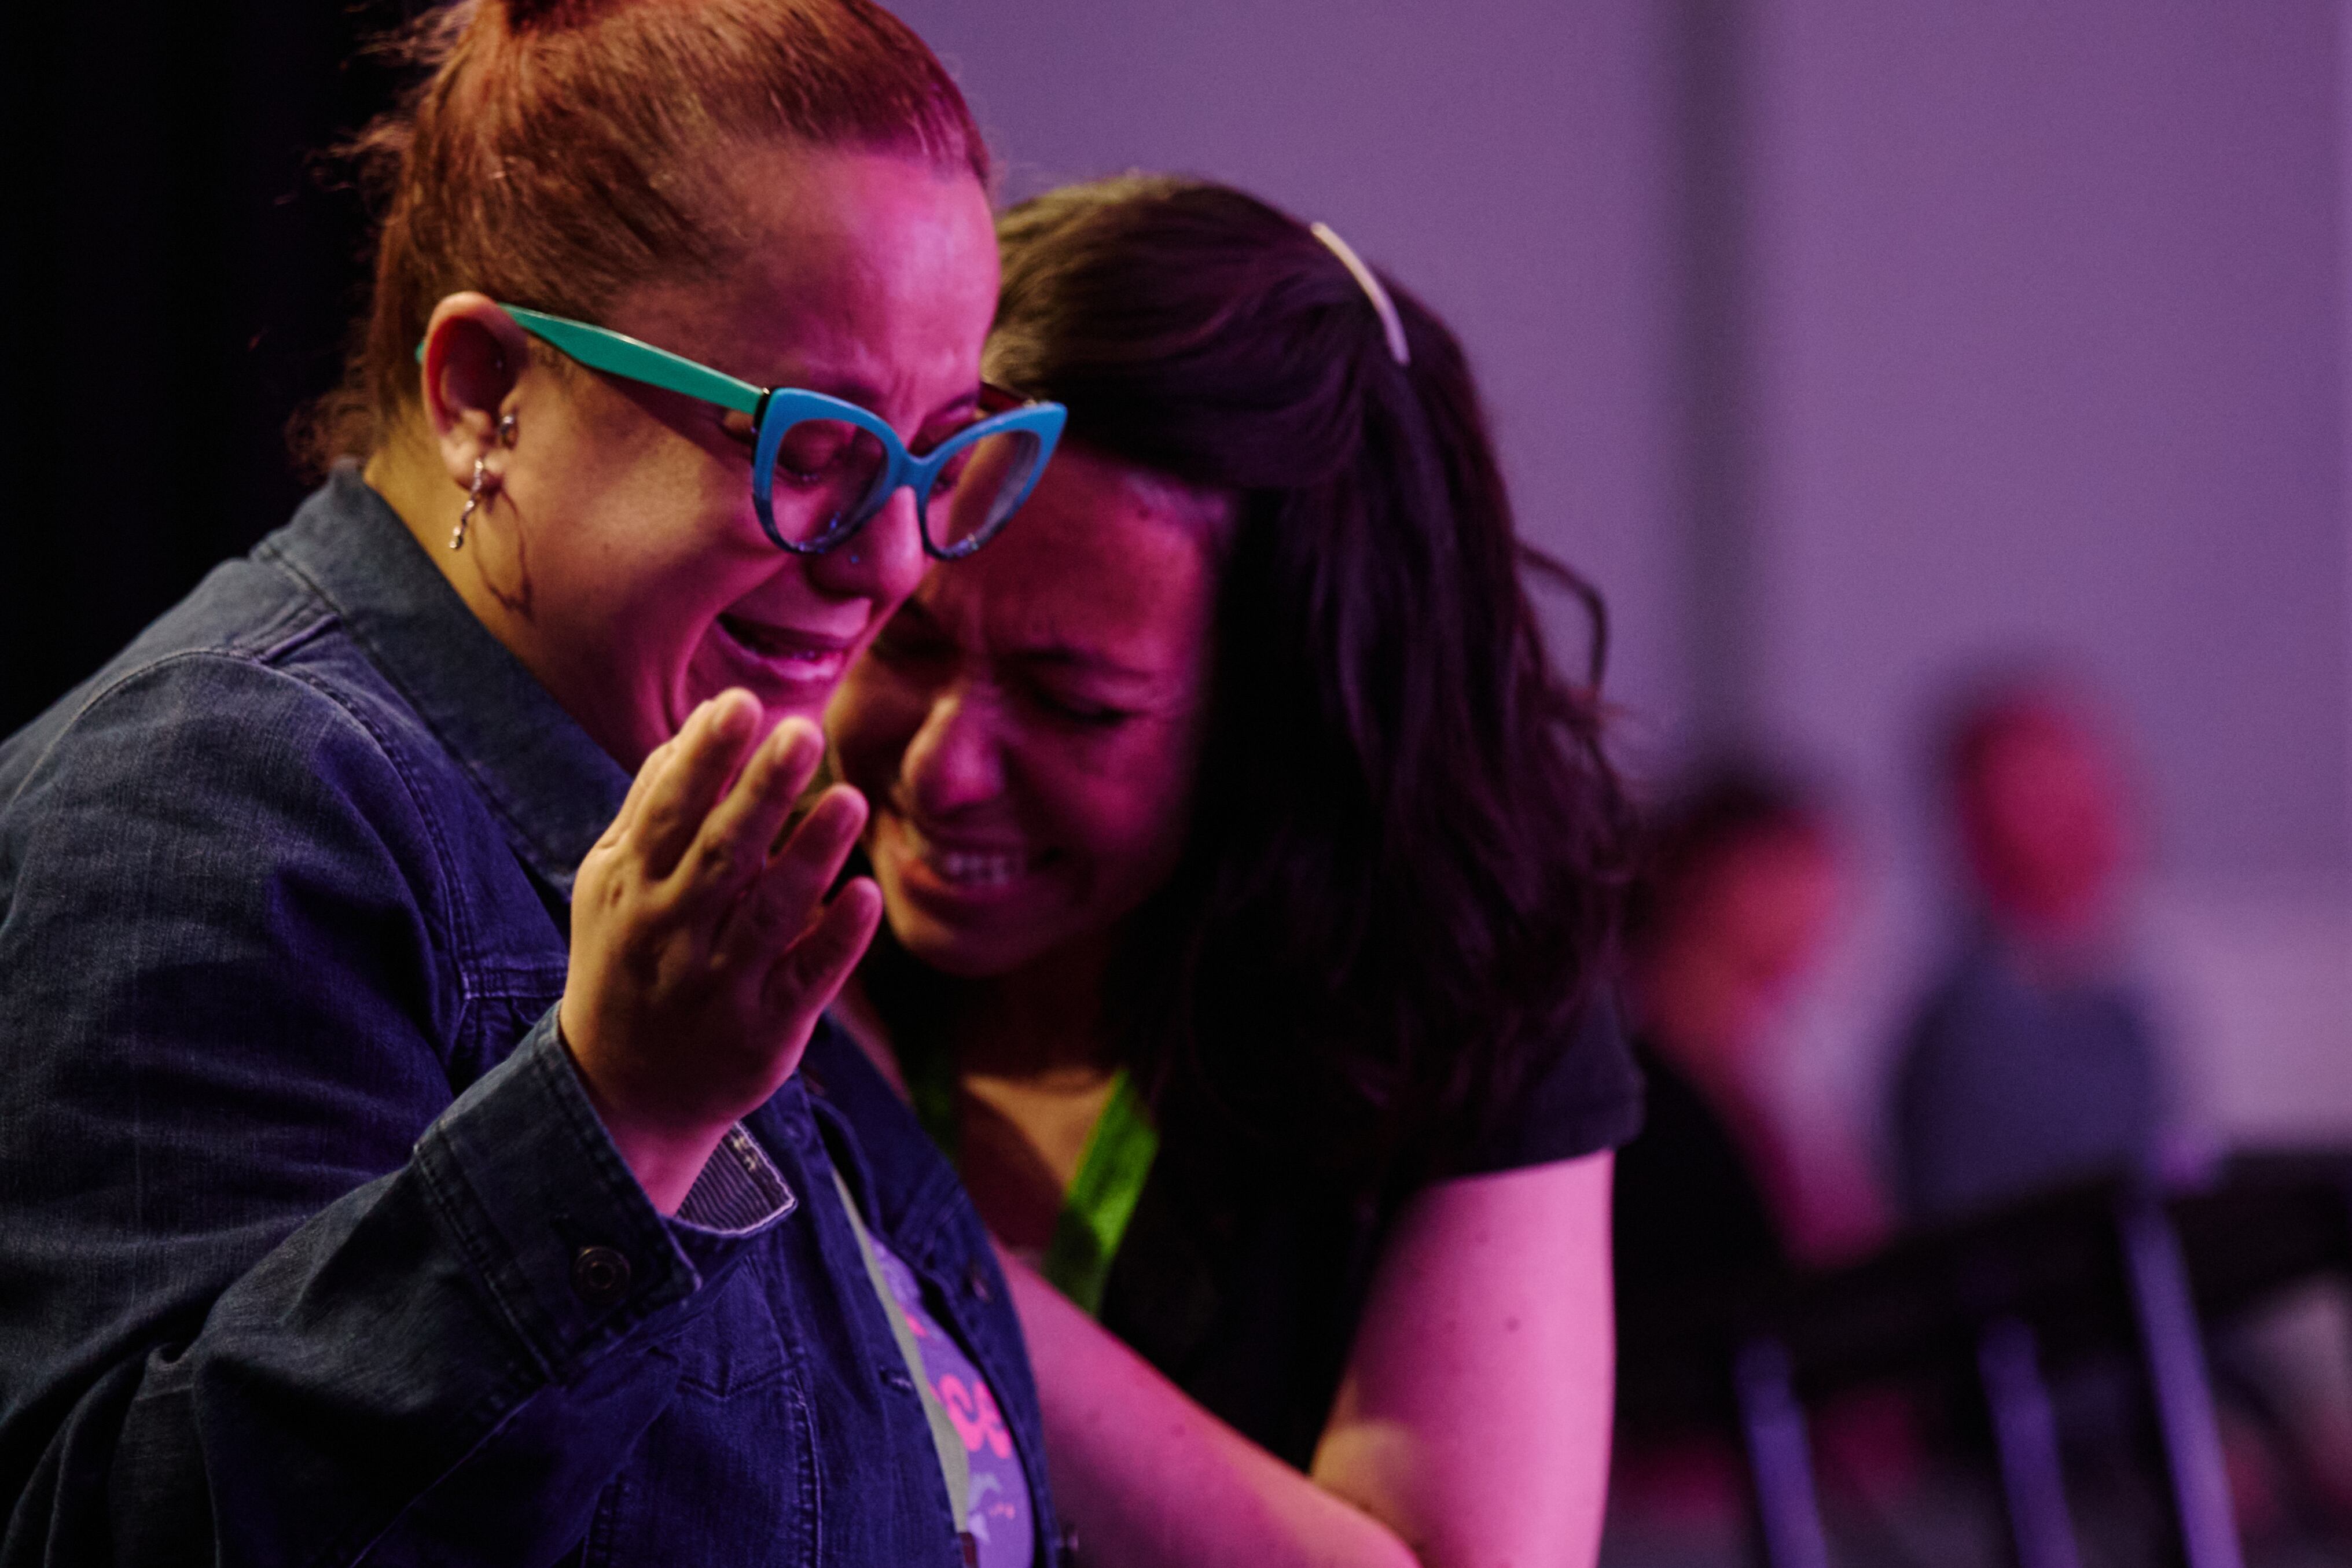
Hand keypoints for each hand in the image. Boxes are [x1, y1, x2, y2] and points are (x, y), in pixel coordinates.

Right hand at [559, 689, 881, 1211]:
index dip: (705, 757)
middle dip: (762, 791)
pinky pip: (805, 978)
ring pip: (769, 914)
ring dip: (811, 855)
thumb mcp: (612, 885)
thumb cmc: (627, 958)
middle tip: (805, 731)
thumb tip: (696, 724)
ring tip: (851, 798)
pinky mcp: (765, 1030)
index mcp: (631, 886)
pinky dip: (836, 938)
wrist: (621, 1091)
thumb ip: (651, 807)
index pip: (670, 811)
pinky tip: (866, 895)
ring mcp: (719, 985)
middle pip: (723, 854)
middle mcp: (671, 933)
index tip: (741, 702)